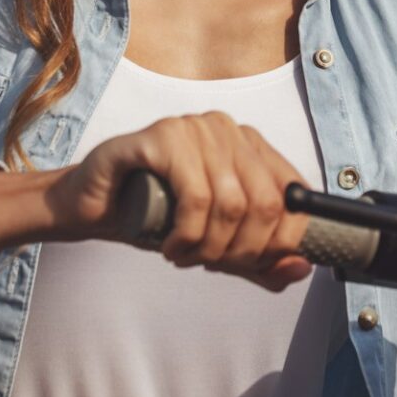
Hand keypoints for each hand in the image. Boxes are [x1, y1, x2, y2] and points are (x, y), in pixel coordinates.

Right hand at [46, 112, 313, 291]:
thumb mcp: (218, 245)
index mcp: (250, 145)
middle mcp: (227, 129)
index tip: (252, 263)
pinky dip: (187, 235)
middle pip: (266, 203)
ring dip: (210, 247)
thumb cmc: (157, 218)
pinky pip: (196, 197)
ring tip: (185, 255)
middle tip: (212, 263)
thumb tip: (302, 268)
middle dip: (243, 250)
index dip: (282, 240)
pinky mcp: (162, 137)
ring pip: (231, 204)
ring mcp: (195, 128)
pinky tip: (170, 245)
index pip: (295, 194)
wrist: (94, 206)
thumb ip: (262, 261)